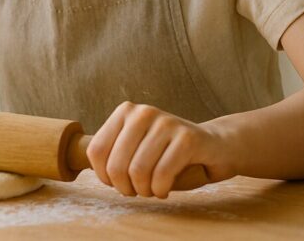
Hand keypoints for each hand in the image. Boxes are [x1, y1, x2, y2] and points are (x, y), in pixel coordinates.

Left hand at [86, 101, 231, 197]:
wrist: (213, 146)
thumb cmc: (168, 152)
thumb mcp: (136, 147)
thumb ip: (113, 152)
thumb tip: (90, 167)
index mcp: (126, 112)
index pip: (96, 151)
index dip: (104, 176)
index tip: (117, 182)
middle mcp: (143, 112)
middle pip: (116, 165)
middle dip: (125, 188)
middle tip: (137, 190)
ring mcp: (166, 122)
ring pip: (138, 172)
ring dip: (144, 191)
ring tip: (152, 189)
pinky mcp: (187, 137)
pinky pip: (162, 175)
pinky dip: (161, 190)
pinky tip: (165, 188)